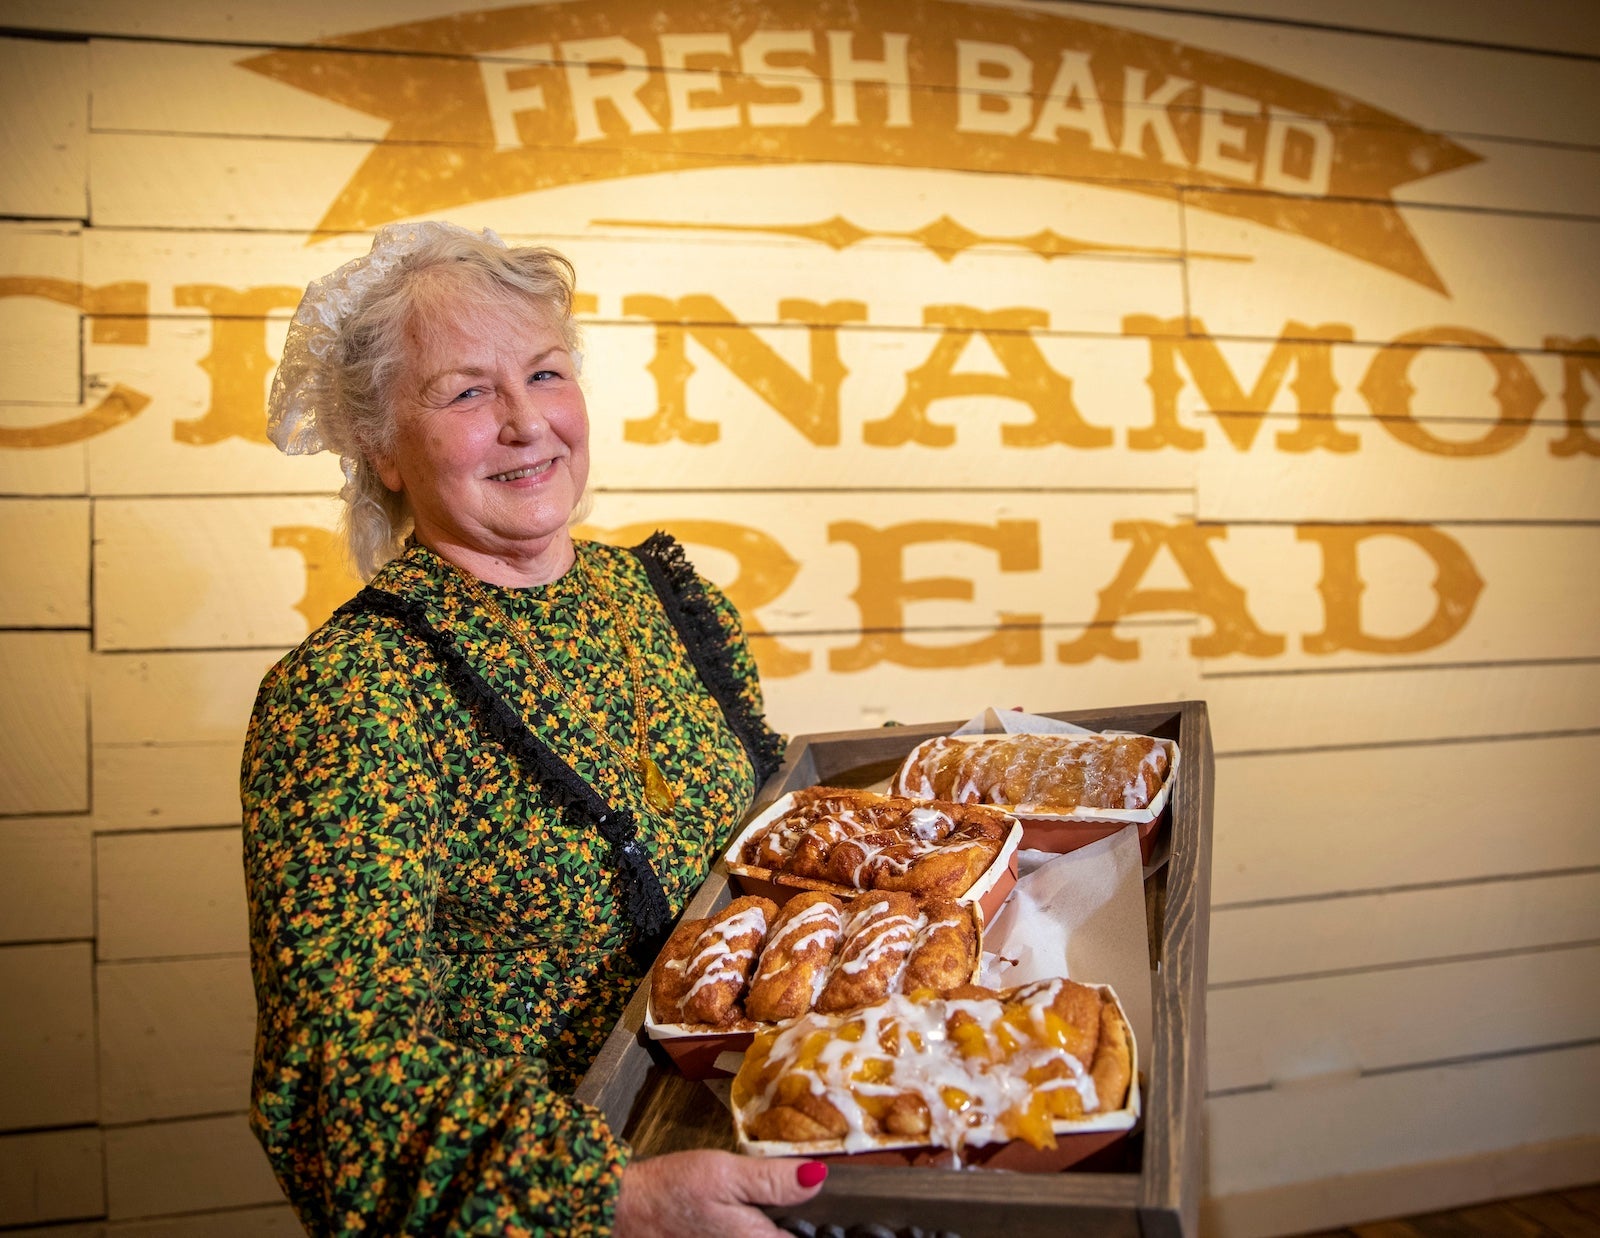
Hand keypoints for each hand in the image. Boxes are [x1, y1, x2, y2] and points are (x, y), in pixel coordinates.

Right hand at [613, 1149, 826, 1236]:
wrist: (627, 1209)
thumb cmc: (673, 1190)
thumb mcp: (726, 1173)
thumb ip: (773, 1180)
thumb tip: (819, 1178)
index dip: (828, 1228)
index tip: (845, 1214)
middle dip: (804, 1228)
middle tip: (811, 1204)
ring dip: (784, 1228)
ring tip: (789, 1210)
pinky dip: (765, 1231)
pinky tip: (761, 1218)